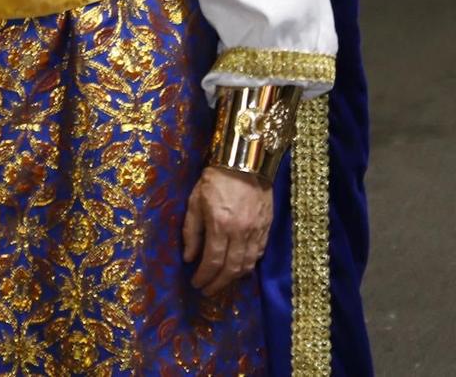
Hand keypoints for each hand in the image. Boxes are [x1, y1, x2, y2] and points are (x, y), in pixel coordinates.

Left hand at [182, 165, 273, 295]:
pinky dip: (248, 266)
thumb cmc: (214, 180)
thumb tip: (189, 258)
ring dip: (233, 279)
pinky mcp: (266, 229)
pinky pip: (258, 255)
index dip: (204, 276)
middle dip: (218, 284)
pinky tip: (238, 270)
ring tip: (221, 284)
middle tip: (207, 291)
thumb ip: (191, 231)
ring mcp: (256, 232)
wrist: (245, 164)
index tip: (196, 284)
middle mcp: (240, 233)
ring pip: (247, 265)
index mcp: (220, 225)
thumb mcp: (194, 202)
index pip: (213, 261)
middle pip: (231, 269)